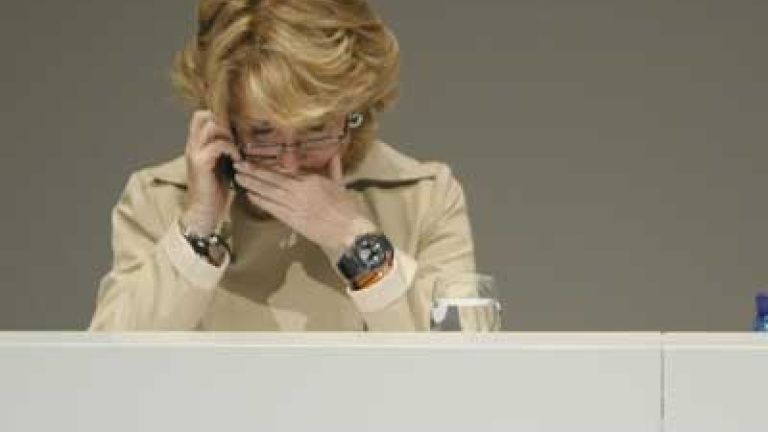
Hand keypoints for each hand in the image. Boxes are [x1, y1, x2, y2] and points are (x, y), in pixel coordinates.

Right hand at [182, 110, 241, 234]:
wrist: (203, 212)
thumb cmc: (214, 191)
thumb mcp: (219, 164)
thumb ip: (223, 150)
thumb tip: (239, 137)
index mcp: (195, 145)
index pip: (200, 116)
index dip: (218, 118)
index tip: (232, 133)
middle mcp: (192, 146)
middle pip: (203, 115)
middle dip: (223, 124)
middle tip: (234, 141)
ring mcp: (194, 153)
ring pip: (211, 126)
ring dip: (228, 136)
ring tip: (235, 152)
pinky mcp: (200, 163)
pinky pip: (218, 145)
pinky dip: (231, 149)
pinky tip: (236, 161)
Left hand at [234, 154, 375, 256]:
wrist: (349, 231)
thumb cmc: (347, 208)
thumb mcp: (341, 185)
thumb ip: (333, 169)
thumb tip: (334, 156)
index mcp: (311, 180)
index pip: (285, 171)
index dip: (268, 166)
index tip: (256, 160)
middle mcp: (300, 190)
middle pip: (272, 179)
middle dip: (254, 172)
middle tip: (238, 165)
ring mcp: (294, 205)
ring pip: (269, 193)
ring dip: (252, 185)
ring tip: (239, 178)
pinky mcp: (292, 219)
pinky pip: (272, 208)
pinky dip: (260, 201)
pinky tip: (249, 195)